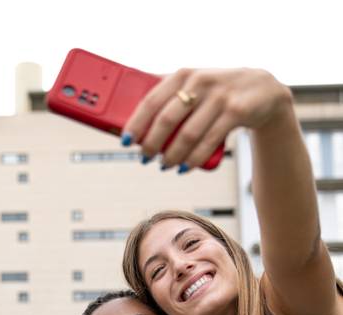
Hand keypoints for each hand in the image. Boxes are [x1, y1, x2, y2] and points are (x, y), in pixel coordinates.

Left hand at [123, 68, 290, 168]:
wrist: (262, 90)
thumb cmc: (217, 92)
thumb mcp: (194, 85)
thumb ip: (169, 96)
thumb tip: (132, 120)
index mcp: (183, 74)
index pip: (151, 100)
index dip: (135, 123)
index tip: (125, 141)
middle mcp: (200, 82)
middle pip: (167, 120)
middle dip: (152, 144)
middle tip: (145, 158)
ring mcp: (219, 97)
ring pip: (187, 135)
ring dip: (172, 156)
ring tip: (165, 165)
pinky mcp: (236, 112)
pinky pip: (208, 143)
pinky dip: (193, 159)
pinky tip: (184, 168)